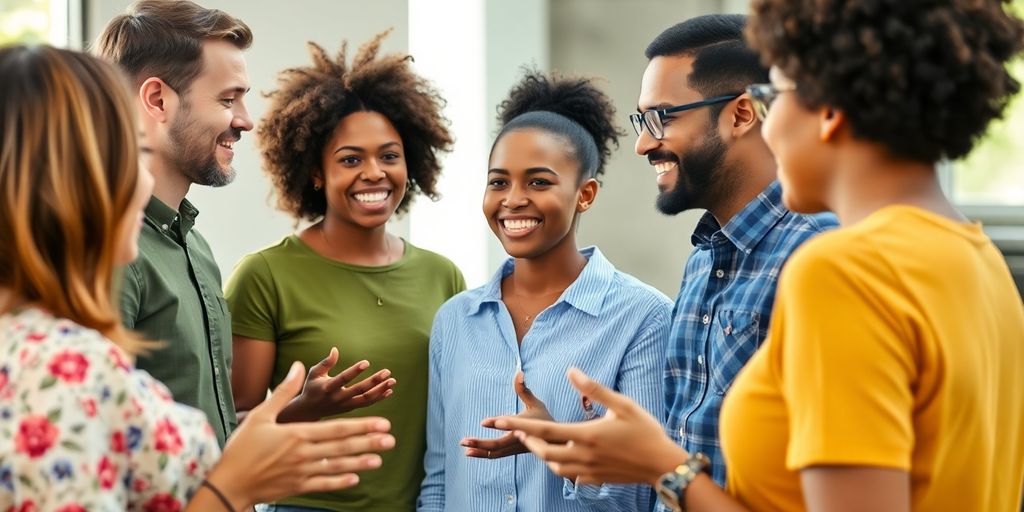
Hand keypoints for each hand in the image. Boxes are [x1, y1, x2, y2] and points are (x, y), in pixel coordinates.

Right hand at [205, 361, 395, 509]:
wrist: (227, 482)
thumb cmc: (242, 447)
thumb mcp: (260, 414)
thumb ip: (283, 390)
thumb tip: (297, 365)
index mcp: (298, 434)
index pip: (338, 429)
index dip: (362, 426)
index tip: (382, 423)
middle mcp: (304, 453)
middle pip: (343, 447)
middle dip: (369, 442)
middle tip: (391, 439)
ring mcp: (302, 472)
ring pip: (337, 466)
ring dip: (360, 462)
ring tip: (379, 459)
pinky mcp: (297, 487)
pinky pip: (323, 484)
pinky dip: (340, 481)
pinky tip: (355, 479)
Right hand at [280, 347, 395, 421]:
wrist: (308, 411)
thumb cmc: (311, 387)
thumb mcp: (314, 374)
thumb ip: (325, 363)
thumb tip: (335, 349)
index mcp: (327, 388)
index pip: (343, 379)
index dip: (355, 371)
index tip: (367, 362)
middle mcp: (337, 398)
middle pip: (359, 390)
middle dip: (374, 381)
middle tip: (387, 372)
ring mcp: (345, 406)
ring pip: (366, 399)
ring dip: (380, 390)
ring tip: (392, 380)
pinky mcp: (350, 409)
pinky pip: (367, 404)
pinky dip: (379, 398)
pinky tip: (389, 390)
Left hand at [461, 370, 552, 458]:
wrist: (557, 442)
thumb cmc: (545, 419)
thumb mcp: (536, 404)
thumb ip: (524, 390)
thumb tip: (518, 372)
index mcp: (526, 426)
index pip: (510, 424)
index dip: (497, 422)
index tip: (483, 422)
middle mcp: (520, 439)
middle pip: (498, 444)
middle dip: (480, 443)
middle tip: (464, 441)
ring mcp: (515, 448)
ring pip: (495, 453)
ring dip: (479, 450)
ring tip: (464, 448)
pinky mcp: (512, 452)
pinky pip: (496, 455)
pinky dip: (483, 454)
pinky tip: (470, 453)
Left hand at [493, 367, 687, 484]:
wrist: (662, 464)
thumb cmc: (645, 430)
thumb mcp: (621, 403)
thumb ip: (593, 388)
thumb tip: (571, 370)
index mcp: (586, 435)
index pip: (542, 430)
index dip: (516, 425)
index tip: (495, 421)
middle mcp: (583, 455)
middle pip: (543, 452)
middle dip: (528, 442)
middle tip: (520, 431)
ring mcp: (588, 471)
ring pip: (554, 467)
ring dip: (542, 455)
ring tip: (538, 443)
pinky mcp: (595, 479)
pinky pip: (570, 475)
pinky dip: (561, 466)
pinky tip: (564, 457)